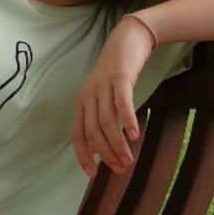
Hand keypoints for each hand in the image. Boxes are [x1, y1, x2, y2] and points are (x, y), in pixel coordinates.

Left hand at [71, 14, 154, 178]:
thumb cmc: (117, 72)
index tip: (93, 174)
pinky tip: (135, 135)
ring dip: (118, 144)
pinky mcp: (119, 78)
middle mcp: (89, 96)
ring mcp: (103, 86)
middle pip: (93, 132)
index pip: (78, 135)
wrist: (127, 40)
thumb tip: (103, 146)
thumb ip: (101, 118)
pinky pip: (122, 104)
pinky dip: (127, 120)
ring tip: (129, 159)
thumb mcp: (104, 96)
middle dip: (106, 154)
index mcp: (82, 102)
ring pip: (107, 122)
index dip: (84, 156)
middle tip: (120, 169)